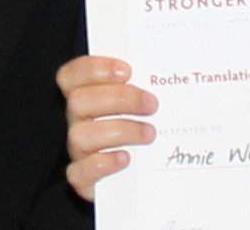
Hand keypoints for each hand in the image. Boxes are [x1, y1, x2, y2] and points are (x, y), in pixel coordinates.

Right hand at [56, 55, 158, 198]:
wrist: (148, 177)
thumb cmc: (146, 128)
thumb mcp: (145, 103)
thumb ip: (149, 85)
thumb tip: (177, 70)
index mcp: (85, 96)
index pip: (72, 75)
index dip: (94, 69)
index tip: (127, 71)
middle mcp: (77, 121)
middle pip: (79, 101)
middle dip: (118, 99)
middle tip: (152, 104)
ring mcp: (78, 150)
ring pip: (81, 135)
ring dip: (119, 131)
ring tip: (150, 133)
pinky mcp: (82, 179)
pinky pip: (79, 172)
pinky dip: (102, 164)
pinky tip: (126, 159)